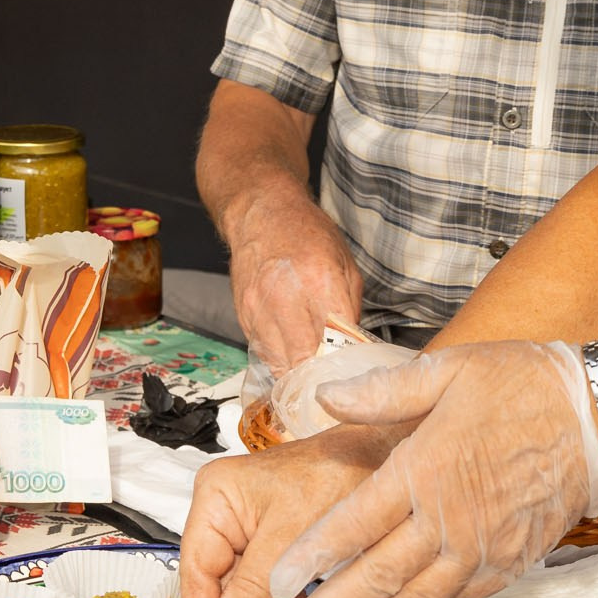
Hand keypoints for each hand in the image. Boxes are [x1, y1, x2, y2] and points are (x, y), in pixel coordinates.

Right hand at [179, 423, 400, 597]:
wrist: (383, 454)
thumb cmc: (333, 478)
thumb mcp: (289, 534)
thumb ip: (254, 585)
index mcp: (216, 500)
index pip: (197, 568)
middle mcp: (227, 516)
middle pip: (222, 584)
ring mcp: (253, 531)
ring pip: (248, 591)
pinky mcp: (279, 546)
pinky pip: (272, 587)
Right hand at [223, 184, 362, 373]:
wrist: (261, 214)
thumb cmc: (306, 234)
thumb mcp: (344, 264)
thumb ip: (350, 308)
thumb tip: (353, 347)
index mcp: (320, 282)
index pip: (337, 343)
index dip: (346, 366)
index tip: (353, 375)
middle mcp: (285, 299)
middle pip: (304, 361)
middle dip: (320, 377)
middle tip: (333, 382)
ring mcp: (259, 309)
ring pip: (280, 364)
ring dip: (297, 373)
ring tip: (312, 374)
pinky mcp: (244, 316)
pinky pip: (264, 352)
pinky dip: (280, 358)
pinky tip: (291, 353)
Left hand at [271, 340, 597, 597]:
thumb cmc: (521, 388)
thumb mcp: (450, 370)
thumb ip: (385, 391)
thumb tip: (328, 396)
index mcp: (425, 469)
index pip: (356, 522)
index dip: (314, 556)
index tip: (279, 579)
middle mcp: (450, 519)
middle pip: (381, 573)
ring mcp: (482, 548)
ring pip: (416, 597)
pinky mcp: (508, 563)